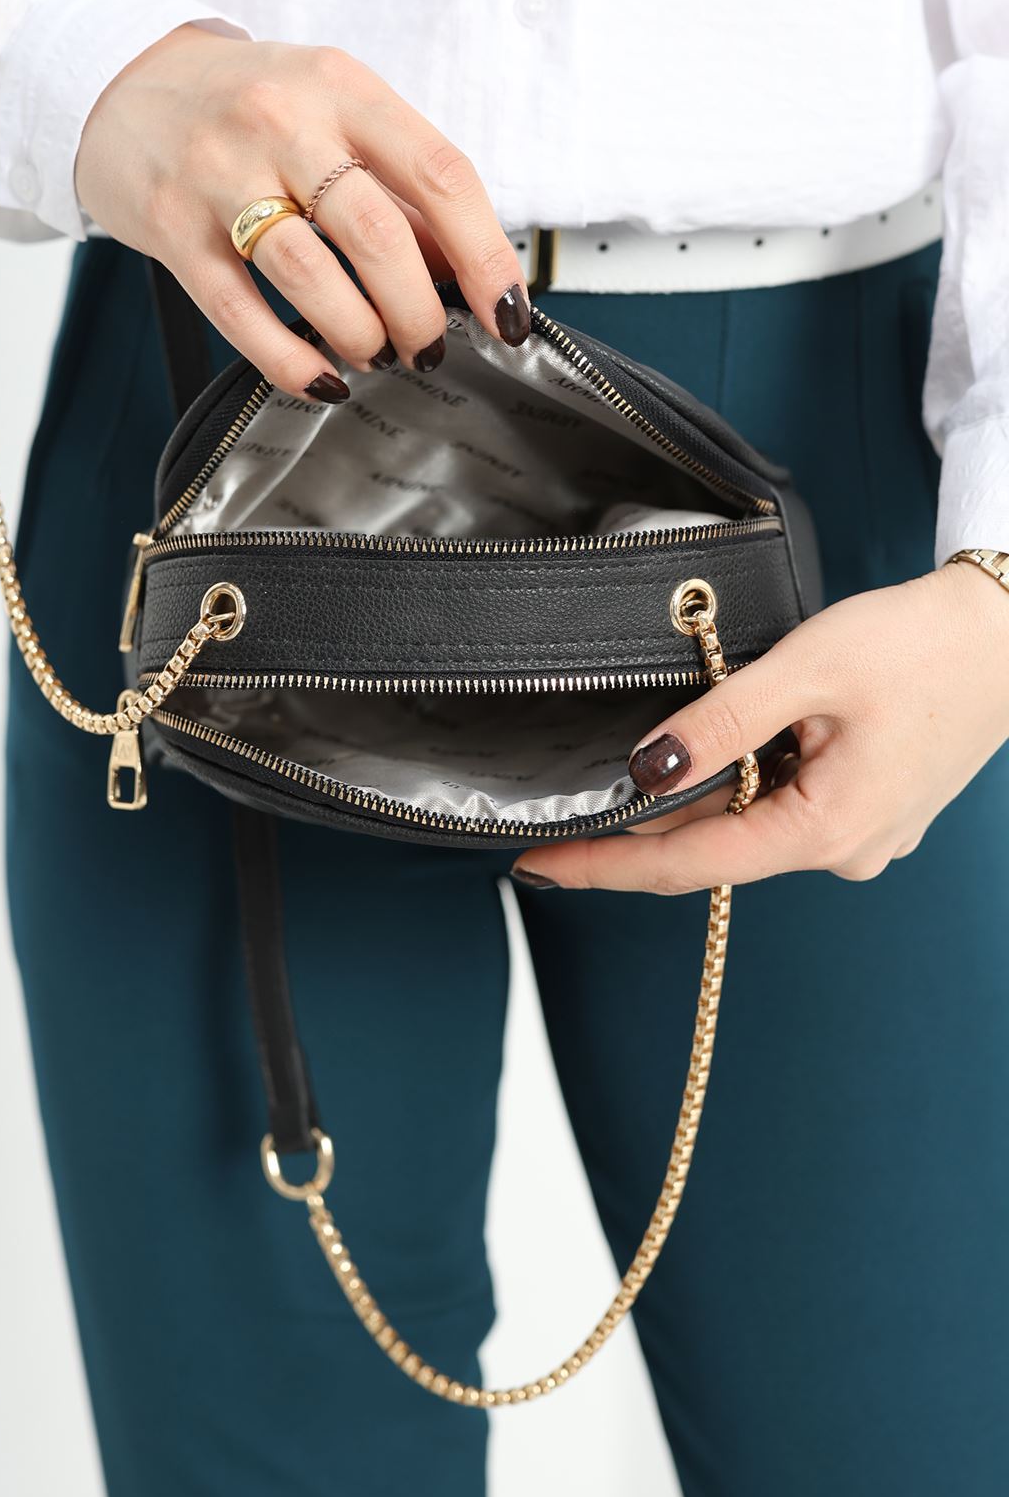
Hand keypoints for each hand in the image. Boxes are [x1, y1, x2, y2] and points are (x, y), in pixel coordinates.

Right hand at [75, 26, 530, 397]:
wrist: (119, 82)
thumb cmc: (246, 106)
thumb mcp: (332, 114)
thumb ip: (398, 187)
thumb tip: (464, 273)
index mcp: (341, 87)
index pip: (440, 174)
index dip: (487, 255)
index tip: (510, 313)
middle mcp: (282, 121)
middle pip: (379, 234)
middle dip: (419, 310)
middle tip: (427, 345)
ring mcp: (220, 173)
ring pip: (310, 275)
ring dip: (359, 333)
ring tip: (374, 352)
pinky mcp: (172, 227)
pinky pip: (238, 312)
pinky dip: (289, 359)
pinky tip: (320, 379)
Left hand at [512, 562, 1008, 893]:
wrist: (1007, 630)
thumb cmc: (922, 645)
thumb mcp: (804, 671)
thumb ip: (719, 723)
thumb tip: (645, 769)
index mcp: (826, 831)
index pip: (686, 865)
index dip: (602, 865)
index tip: (536, 866)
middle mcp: (844, 851)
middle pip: (713, 847)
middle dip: (643, 822)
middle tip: (568, 804)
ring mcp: (861, 835)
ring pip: (749, 823)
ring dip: (703, 790)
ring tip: (673, 742)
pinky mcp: (868, 808)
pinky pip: (785, 806)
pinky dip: (747, 779)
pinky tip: (735, 738)